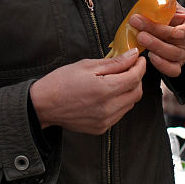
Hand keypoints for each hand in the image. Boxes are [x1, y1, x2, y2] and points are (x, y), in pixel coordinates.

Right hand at [29, 48, 145, 133]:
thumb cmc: (62, 81)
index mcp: (105, 90)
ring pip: (130, 104)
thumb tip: (134, 55)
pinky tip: (108, 95)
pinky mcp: (101, 128)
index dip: (140, 66)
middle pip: (137, 92)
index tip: (139, 58)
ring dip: (129, 91)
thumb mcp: (88, 65)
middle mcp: (108, 108)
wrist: (43, 105)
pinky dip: (120, 102)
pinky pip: (120, 113)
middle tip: (129, 68)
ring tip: (116, 80)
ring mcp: (105, 121)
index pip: (135, 77)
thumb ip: (115, 62)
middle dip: (137, 78)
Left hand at [129, 0, 184, 77]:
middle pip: (176, 39)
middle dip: (156, 31)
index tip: (175, 32)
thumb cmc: (174, 19)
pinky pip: (173, 70)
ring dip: (155, 46)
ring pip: (173, 54)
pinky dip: (162, 65)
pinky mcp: (178, 66)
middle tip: (138, 23)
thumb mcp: (170, 6)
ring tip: (141, 38)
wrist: (179, 34)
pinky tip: (150, 57)